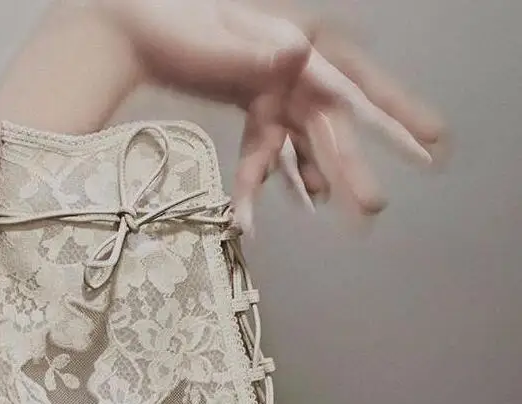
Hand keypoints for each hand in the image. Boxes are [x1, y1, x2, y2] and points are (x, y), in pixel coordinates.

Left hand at [95, 0, 444, 231]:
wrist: (140, 33)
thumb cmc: (178, 22)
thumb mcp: (221, 34)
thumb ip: (261, 50)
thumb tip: (299, 53)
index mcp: (298, 45)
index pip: (357, 82)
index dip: (398, 112)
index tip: (432, 139)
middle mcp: (295, 69)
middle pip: (333, 124)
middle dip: (354, 165)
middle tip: (376, 205)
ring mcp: (276, 90)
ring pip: (305, 141)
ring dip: (319, 176)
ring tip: (341, 211)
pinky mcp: (256, 105)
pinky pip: (271, 144)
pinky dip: (272, 171)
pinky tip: (286, 197)